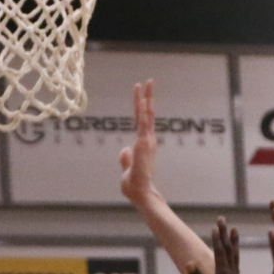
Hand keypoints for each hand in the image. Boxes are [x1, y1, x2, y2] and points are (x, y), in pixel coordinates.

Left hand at [117, 80, 159, 204]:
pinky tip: (143, 102)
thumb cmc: (134, 183)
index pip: (141, 120)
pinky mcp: (144, 145)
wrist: (139, 192)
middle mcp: (147, 140)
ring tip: (146, 84)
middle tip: (149, 81)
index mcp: (143, 143)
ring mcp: (147, 141)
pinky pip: (143, 125)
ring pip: (146, 116)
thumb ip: (126, 158)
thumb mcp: (128, 167)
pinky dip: (144, 113)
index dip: (141, 106)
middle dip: (148, 97)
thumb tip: (124, 150)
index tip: (141, 93)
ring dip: (146, 99)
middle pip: (147, 114)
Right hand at [186, 218, 252, 273]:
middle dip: (224, 234)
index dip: (217, 238)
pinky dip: (235, 254)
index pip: (220, 252)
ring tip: (234, 230)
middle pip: (228, 249)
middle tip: (223, 219)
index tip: (216, 224)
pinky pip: (236, 264)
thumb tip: (190, 262)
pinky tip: (234, 253)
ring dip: (233, 242)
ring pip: (234, 255)